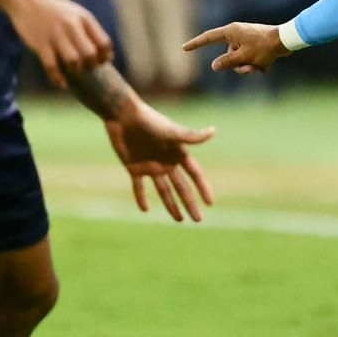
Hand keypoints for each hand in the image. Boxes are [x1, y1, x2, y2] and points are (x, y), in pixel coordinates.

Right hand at [6, 0, 112, 88]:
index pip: (104, 42)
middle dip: (91, 65)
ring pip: (73, 61)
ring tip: (74, 71)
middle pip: (90, 54)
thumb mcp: (77, 13)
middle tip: (87, 67)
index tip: (102, 61)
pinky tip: (61, 83)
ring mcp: (55, 35)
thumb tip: (105, 52)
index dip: (106, 56)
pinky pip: (52, 66)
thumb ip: (89, 29)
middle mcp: (72, 26)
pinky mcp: (40, 44)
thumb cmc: (55, 9)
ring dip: (76, 71)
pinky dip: (58, 78)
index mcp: (85, 18)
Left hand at [105, 99, 215, 221]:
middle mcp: (167, 162)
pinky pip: (139, 187)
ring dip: (171, 205)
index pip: (195, 175)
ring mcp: (151, 166)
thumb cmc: (150, 122)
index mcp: (178, 153)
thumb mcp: (172, 131)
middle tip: (198, 220)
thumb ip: (191, 136)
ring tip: (180, 220)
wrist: (124, 116)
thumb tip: (213, 131)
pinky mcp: (134, 168)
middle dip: (190, 203)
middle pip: (182, 187)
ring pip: (164, 190)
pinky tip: (145, 210)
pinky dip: (141, 198)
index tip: (210, 203)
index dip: (203, 188)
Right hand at [183, 22, 289, 73]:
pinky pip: (249, 57)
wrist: (286, 40)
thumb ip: (227, 62)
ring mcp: (246, 39)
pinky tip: (266, 66)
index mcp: (231, 32)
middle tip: (251, 67)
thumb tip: (214, 66)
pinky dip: (255, 64)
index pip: (209, 38)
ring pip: (239, 59)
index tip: (184, 48)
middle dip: (238, 65)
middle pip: (228, 55)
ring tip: (260, 66)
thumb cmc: (265, 47)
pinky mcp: (255, 44)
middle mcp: (237, 33)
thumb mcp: (243, 57)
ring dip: (248, 66)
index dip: (196, 43)